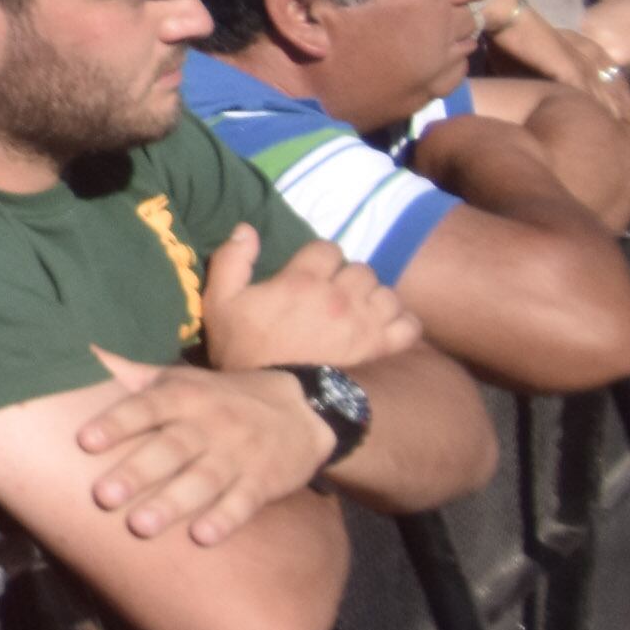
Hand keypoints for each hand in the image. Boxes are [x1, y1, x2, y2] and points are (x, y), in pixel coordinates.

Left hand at [76, 349, 334, 540]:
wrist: (301, 411)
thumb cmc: (219, 398)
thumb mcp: (180, 380)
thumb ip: (132, 374)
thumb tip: (83, 351)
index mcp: (184, 397)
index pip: (146, 407)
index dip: (116, 423)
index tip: (84, 441)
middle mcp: (209, 424)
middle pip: (171, 448)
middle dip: (137, 473)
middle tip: (102, 497)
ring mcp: (238, 455)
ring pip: (203, 480)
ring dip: (172, 504)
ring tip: (140, 527)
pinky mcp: (263, 482)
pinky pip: (244, 502)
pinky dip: (225, 519)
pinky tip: (203, 538)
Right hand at [194, 227, 417, 371]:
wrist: (276, 401)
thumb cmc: (244, 351)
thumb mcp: (221, 303)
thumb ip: (231, 261)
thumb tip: (247, 229)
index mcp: (303, 280)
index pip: (328, 248)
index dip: (319, 258)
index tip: (310, 273)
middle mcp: (341, 295)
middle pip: (360, 269)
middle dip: (347, 278)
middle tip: (333, 295)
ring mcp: (366, 322)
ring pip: (386, 293)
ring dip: (373, 299)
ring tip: (359, 312)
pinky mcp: (382, 347)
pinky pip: (408, 324)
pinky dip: (400, 323)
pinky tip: (383, 328)